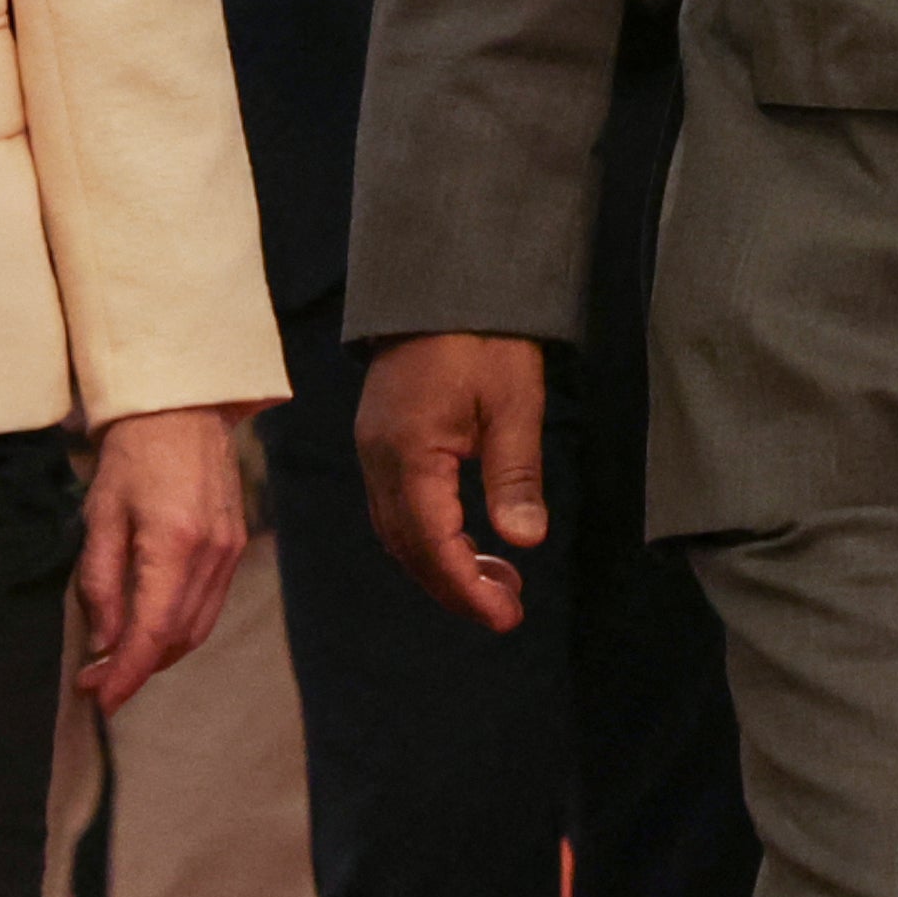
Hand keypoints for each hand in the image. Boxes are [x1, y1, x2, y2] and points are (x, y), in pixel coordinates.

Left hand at [75, 404, 250, 713]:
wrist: (182, 407)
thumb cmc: (132, 455)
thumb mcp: (100, 515)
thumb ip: (100, 582)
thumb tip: (104, 641)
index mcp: (173, 543)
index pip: (151, 631)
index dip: (127, 673)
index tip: (101, 699)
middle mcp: (210, 553)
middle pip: (177, 637)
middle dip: (137, 669)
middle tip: (96, 681)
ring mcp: (229, 550)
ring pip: (197, 627)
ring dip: (159, 654)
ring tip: (119, 661)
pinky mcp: (235, 545)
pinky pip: (209, 605)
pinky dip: (180, 629)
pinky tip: (151, 630)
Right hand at [355, 332, 548, 634]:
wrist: (443, 280)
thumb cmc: (485, 336)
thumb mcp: (514, 402)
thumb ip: (515, 475)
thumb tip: (523, 542)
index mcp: (408, 454)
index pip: (432, 545)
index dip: (467, 589)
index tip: (505, 616)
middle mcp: (378, 459)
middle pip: (408, 548)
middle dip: (455, 586)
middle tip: (507, 610)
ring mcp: (374, 449)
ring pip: (398, 531)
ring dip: (442, 564)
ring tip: (497, 582)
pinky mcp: (381, 439)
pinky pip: (397, 506)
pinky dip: (429, 535)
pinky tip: (467, 540)